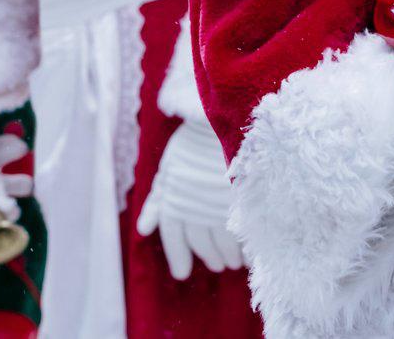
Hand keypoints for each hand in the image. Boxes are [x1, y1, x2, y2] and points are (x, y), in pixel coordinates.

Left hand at [137, 116, 242, 280]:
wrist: (225, 118)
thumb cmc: (194, 143)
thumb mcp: (169, 169)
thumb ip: (158, 201)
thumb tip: (143, 230)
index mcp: (173, 198)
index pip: (174, 236)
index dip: (178, 257)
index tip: (182, 273)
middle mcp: (194, 205)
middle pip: (201, 242)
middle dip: (209, 256)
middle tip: (217, 265)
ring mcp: (220, 203)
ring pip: (224, 242)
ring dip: (229, 255)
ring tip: (234, 261)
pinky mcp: (243, 200)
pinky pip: (245, 231)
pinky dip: (247, 246)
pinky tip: (250, 252)